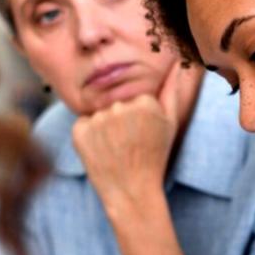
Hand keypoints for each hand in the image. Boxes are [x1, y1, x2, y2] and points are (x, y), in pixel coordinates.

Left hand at [71, 64, 193, 217]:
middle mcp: (120, 107)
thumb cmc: (154, 157)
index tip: (143, 136)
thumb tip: (175, 63)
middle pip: (118, 104)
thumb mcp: (170, 123)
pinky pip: (83, 124)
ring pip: (100, 114)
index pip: (137, 99)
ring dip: (105, 128)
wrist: (132, 192)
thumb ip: (171, 90)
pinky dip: (89, 136)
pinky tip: (101, 152)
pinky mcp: (79, 132)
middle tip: (129, 144)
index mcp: (144, 102)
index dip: (140, 118)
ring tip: (116, 149)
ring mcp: (98, 119)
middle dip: (121, 121)